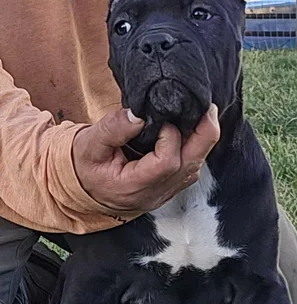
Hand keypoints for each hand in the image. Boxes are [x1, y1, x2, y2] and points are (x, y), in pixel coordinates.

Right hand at [72, 106, 219, 212]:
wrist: (82, 190)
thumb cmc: (83, 167)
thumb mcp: (88, 145)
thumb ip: (113, 129)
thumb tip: (138, 114)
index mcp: (132, 186)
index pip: (166, 163)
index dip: (171, 137)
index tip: (161, 118)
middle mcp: (153, 194)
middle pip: (190, 167)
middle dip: (203, 136)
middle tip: (208, 109)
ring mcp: (163, 194)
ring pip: (193, 169)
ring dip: (201, 142)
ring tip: (203, 116)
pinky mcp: (167, 188)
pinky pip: (189, 170)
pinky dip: (194, 149)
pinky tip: (193, 131)